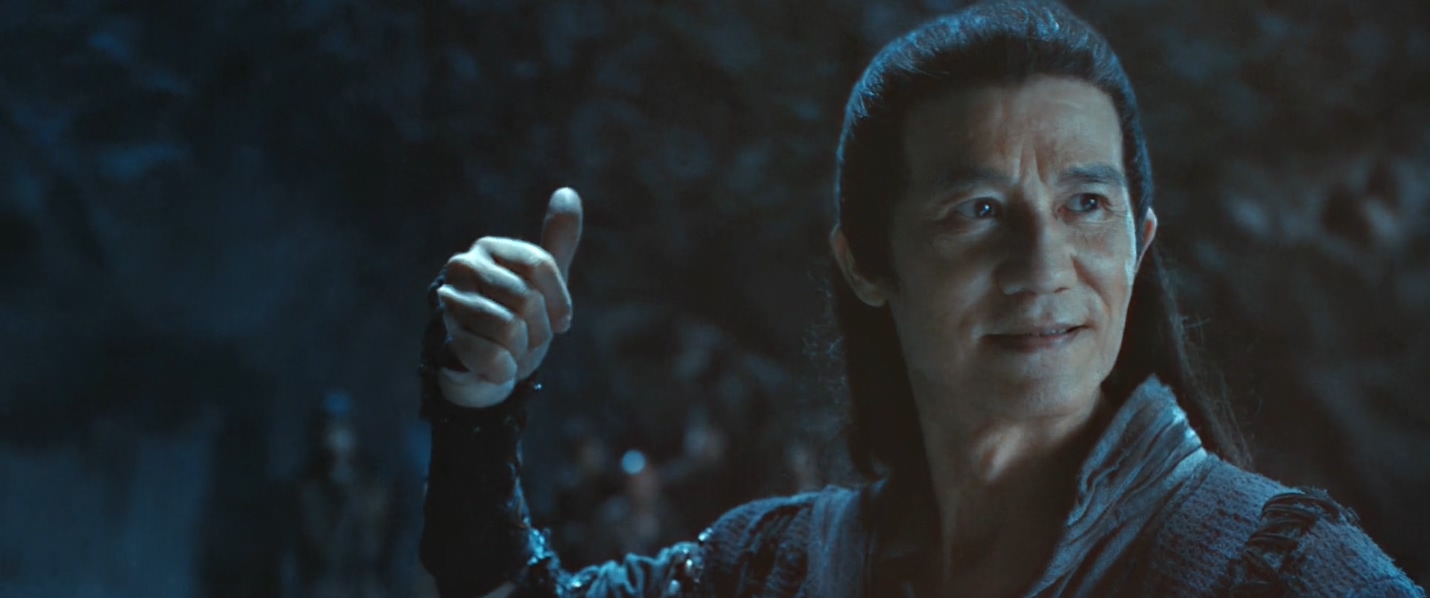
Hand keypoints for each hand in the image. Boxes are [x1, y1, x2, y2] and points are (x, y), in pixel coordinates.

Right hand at [436, 188, 582, 407]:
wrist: (487, 366)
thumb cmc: (518, 318)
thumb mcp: (544, 280)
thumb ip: (557, 239)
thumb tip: (567, 192)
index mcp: (488, 248)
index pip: (541, 266)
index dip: (559, 302)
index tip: (560, 321)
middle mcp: (463, 268)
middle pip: (527, 300)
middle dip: (538, 330)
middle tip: (526, 335)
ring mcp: (450, 303)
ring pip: (511, 330)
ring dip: (522, 351)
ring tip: (510, 349)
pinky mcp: (445, 340)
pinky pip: (495, 358)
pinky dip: (504, 370)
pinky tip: (496, 365)